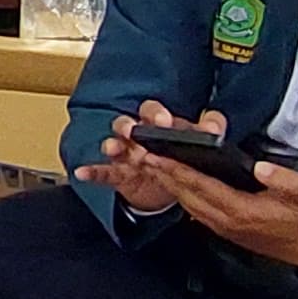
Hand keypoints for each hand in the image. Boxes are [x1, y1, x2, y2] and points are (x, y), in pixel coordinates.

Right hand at [74, 102, 229, 217]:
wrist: (170, 187)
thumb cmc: (181, 156)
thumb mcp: (199, 142)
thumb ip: (210, 129)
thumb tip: (214, 127)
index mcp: (158, 123)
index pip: (154, 112)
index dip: (157, 114)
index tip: (164, 122)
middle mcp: (139, 135)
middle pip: (128, 123)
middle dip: (130, 125)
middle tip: (137, 130)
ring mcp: (127, 154)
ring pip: (114, 144)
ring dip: (113, 144)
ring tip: (114, 148)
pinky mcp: (120, 174)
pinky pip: (104, 172)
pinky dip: (93, 172)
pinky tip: (83, 173)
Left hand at [149, 147, 297, 279]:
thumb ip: (284, 180)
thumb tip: (260, 167)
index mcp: (242, 211)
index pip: (201, 186)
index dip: (176, 170)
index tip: (154, 155)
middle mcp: (227, 221)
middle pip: (186, 195)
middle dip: (161, 174)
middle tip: (138, 153)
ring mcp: (225, 228)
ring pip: (188, 203)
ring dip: (167, 184)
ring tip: (148, 164)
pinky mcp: (228, 230)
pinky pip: (196, 210)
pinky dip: (180, 194)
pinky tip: (173, 184)